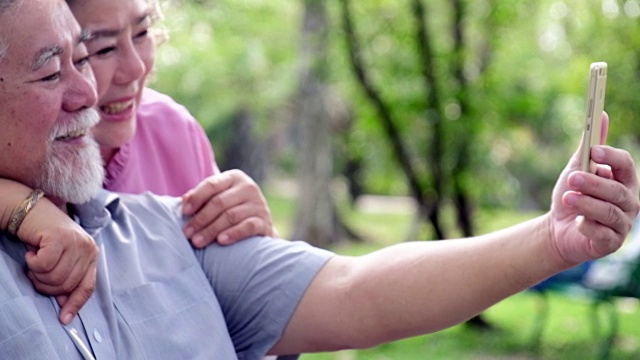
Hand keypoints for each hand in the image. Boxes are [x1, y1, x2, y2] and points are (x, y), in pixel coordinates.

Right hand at [17, 197, 97, 324]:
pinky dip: (32, 262)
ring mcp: (76, 242)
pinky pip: (43, 265)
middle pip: (66, 285)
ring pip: (54, 277)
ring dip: (37, 274)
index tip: (63, 319)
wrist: (31, 210)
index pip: (87, 287)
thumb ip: (67, 278)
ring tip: (34, 261)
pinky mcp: (60, 238)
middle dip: (46, 285)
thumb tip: (65, 305)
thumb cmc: (45, 237)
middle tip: (36, 271)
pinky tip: (31, 252)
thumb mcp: (62, 258)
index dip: (75, 304)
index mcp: (91, 255)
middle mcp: (88, 248)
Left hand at [182, 169, 278, 246]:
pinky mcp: (265, 221)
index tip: (184, 212)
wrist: (259, 228)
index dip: (196, 198)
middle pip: (219, 202)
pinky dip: (233, 234)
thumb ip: (201, 197)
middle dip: (201, 219)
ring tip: (198, 241)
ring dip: (211, 230)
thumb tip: (184, 199)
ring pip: (231, 216)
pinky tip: (221, 241)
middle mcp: (248, 187)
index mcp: (234, 178)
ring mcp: (259, 204)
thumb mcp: (218, 199)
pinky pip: (248, 227)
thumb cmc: (231, 211)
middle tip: (187, 234)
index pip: (212, 184)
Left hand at [549, 113, 638, 264]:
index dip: (613, 157)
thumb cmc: (572, 197)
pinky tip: (576, 223)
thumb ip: (588, 147)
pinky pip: (602, 233)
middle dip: (593, 183)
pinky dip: (586, 226)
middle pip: (616, 190)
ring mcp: (622, 224)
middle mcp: (629, 202)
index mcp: (623, 181)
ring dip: (585, 204)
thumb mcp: (576, 169)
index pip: (626, 165)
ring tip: (566, 198)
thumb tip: (600, 114)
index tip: (594, 151)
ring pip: (608, 211)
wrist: (558, 230)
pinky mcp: (611, 243)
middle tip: (572, 178)